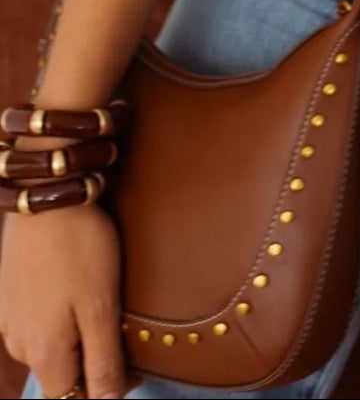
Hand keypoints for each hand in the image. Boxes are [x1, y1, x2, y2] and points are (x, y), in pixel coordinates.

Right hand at [0, 184, 127, 399]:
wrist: (48, 194)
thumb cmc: (80, 247)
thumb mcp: (102, 307)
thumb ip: (103, 361)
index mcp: (43, 354)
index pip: (72, 397)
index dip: (106, 388)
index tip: (133, 362)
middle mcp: (20, 344)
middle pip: (60, 375)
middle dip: (91, 364)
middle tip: (122, 330)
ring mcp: (11, 318)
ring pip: (49, 348)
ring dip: (76, 339)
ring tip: (101, 305)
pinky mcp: (10, 294)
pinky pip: (37, 322)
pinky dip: (59, 318)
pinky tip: (77, 291)